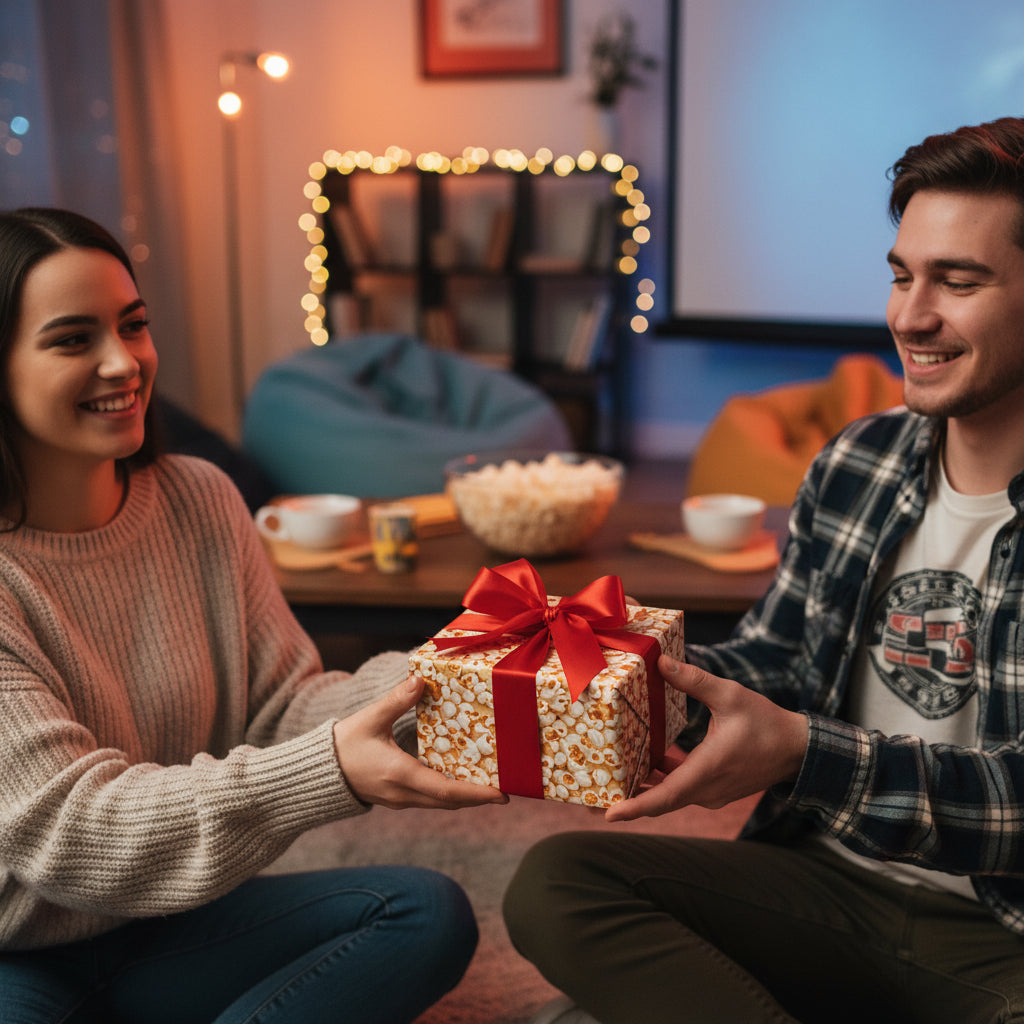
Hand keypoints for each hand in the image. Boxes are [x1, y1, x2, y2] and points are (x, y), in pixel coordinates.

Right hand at [333, 675, 507, 809]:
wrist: (316, 774)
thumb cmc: (341, 745)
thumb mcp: (368, 719)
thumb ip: (395, 701)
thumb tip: (419, 680)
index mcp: (400, 774)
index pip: (446, 790)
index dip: (476, 793)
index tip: (501, 794)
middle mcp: (403, 793)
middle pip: (449, 801)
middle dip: (479, 797)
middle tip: (507, 788)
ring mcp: (399, 800)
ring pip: (440, 803)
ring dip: (465, 796)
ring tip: (490, 784)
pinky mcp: (396, 798)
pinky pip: (430, 799)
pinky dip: (449, 793)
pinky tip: (460, 779)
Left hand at [605, 655, 807, 822]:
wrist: (797, 749)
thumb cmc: (766, 723)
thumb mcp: (729, 695)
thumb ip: (694, 680)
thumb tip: (662, 662)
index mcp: (706, 771)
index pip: (664, 798)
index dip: (635, 807)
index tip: (609, 814)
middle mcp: (706, 790)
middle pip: (660, 801)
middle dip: (628, 800)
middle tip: (595, 797)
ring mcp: (711, 793)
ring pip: (670, 796)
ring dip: (643, 788)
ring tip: (613, 777)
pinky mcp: (714, 788)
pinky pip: (681, 789)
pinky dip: (662, 780)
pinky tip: (646, 761)